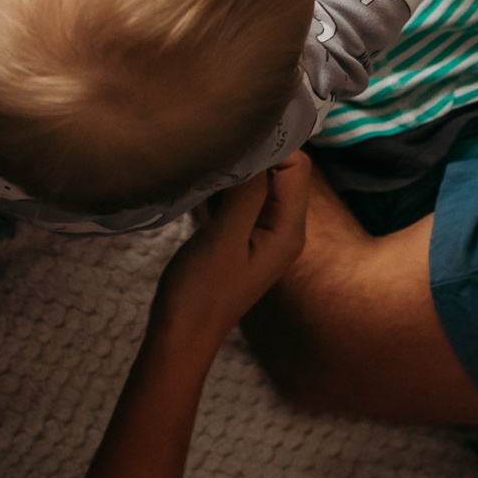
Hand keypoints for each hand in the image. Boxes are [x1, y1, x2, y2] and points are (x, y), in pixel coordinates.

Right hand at [152, 156, 311, 358]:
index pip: (296, 166)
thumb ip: (246, 192)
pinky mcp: (243, 237)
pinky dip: (225, 187)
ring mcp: (264, 234)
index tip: (233, 143)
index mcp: (289, 229)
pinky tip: (203, 186)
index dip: (270, 147)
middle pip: (281, 171)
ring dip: (237, 171)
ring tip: (208, 166)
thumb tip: (258, 148)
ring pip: (259, 183)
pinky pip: (242, 198)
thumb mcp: (224, 237)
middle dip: (252, 156)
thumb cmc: (201, 290)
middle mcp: (284, 229)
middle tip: (216, 151)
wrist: (182, 335)